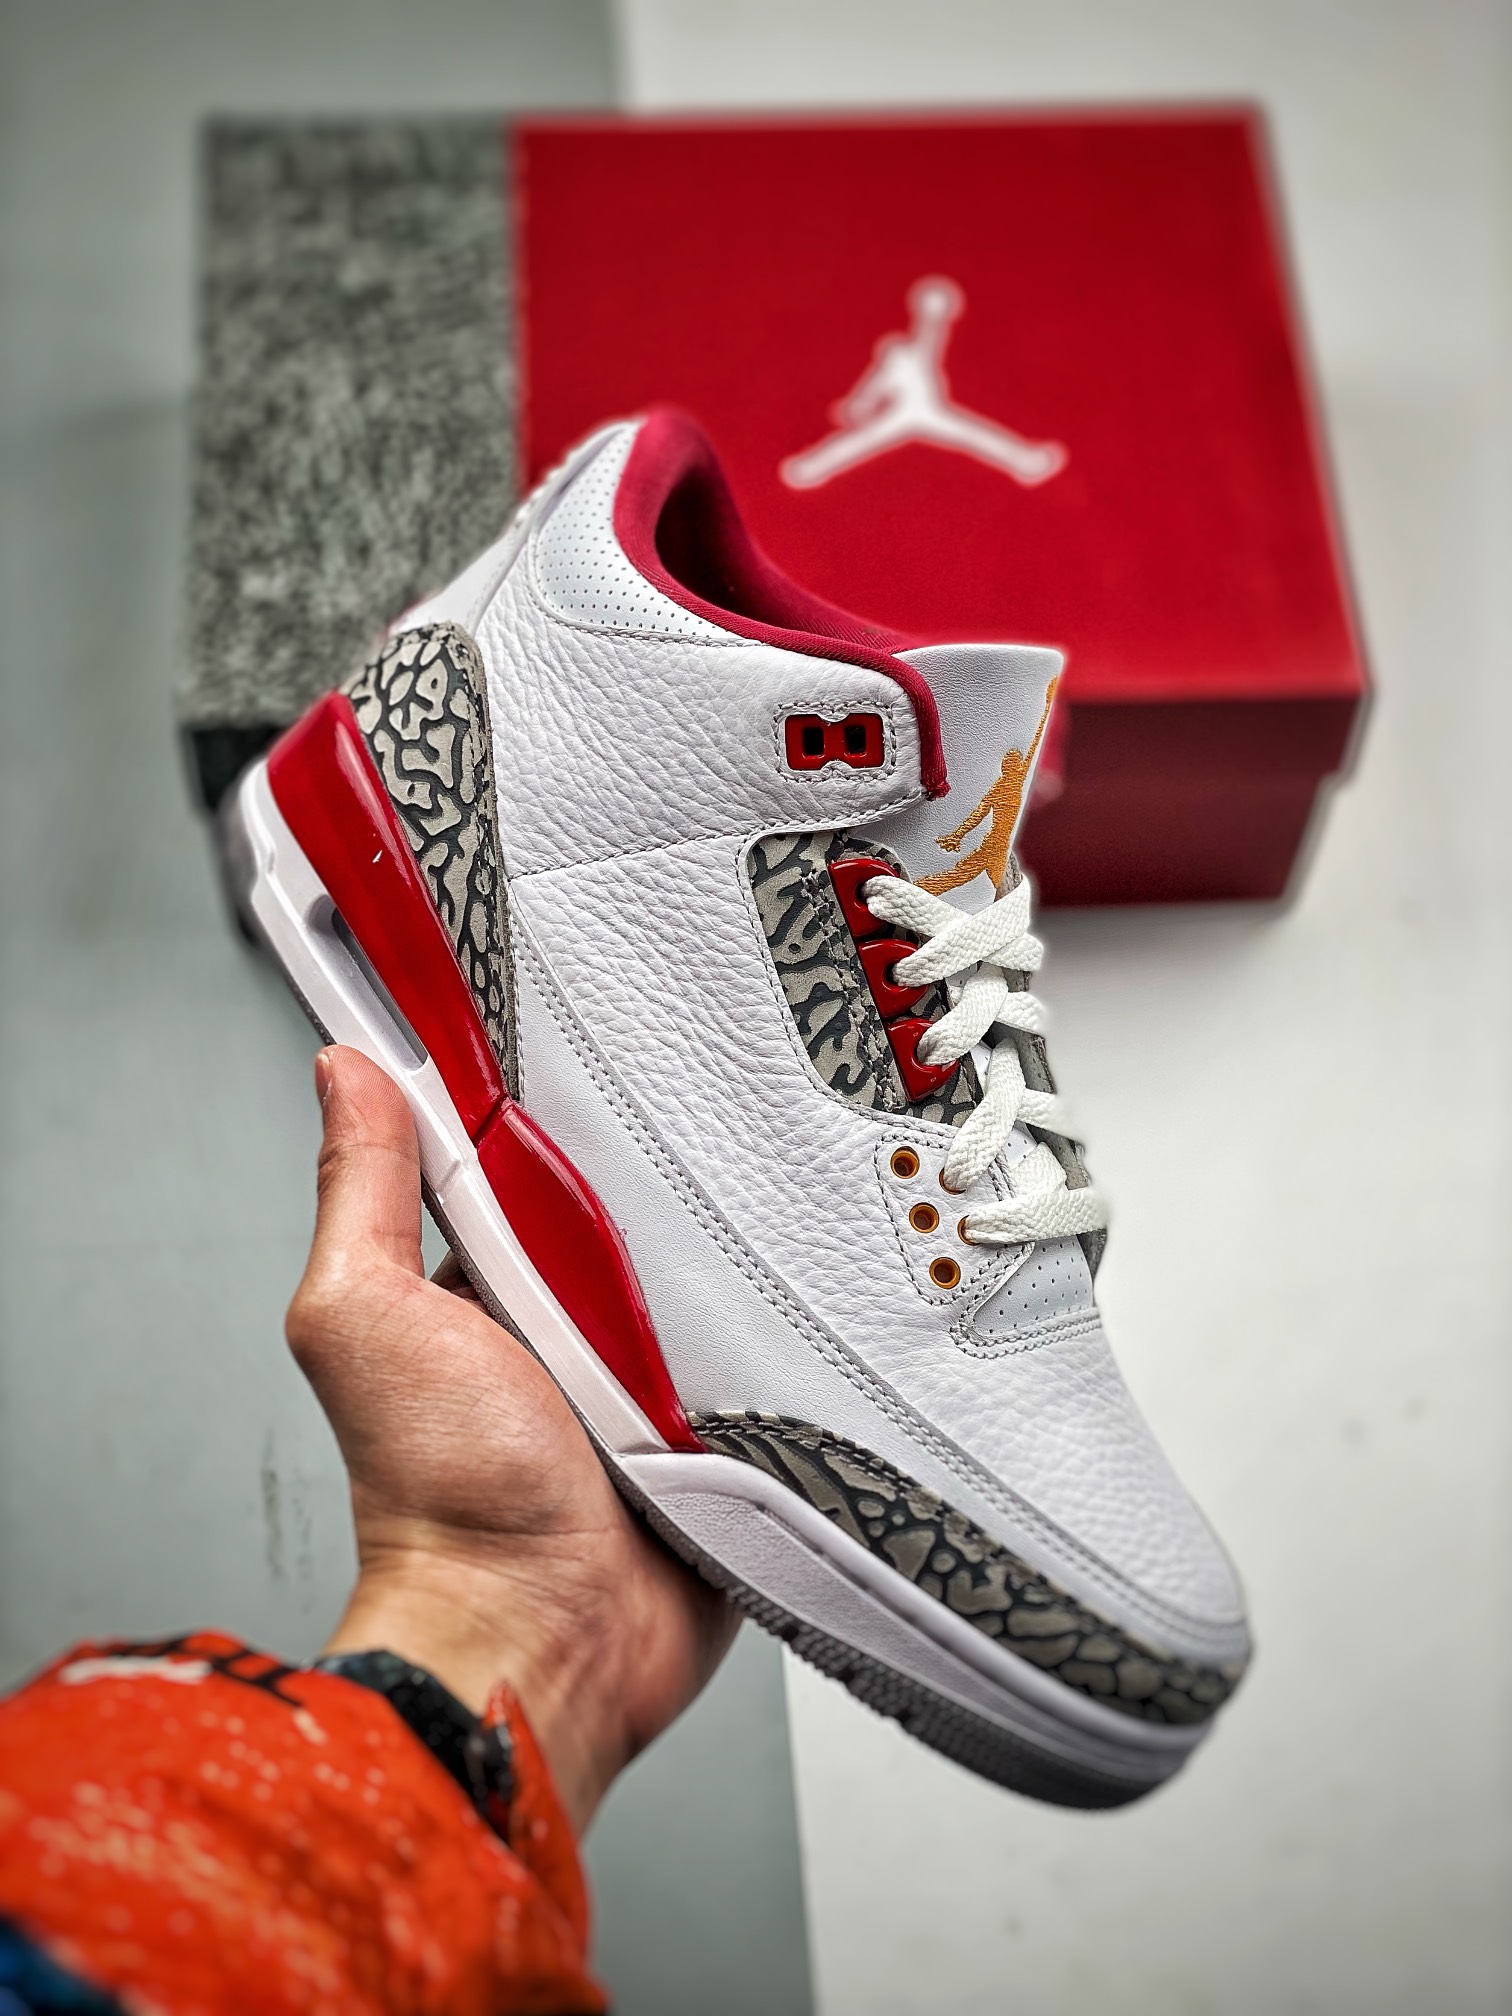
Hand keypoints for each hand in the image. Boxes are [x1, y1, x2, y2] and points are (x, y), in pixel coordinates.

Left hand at [285, 1046, 737, 1830]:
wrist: (542, 1638)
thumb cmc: (440, 1496)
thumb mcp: (368, 1316)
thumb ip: (361, 1195)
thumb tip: (345, 1072)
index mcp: (488, 1291)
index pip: (535, 1168)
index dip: (562, 1119)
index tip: (599, 1053)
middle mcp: (572, 1333)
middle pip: (639, 1219)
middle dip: (669, 1187)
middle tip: (699, 1151)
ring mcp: (654, 1384)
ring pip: (716, 1283)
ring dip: (734, 1266)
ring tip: (760, 1221)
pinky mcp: (725, 1433)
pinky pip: (771, 1360)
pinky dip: (783, 1341)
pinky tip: (799, 1306)